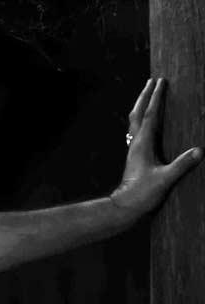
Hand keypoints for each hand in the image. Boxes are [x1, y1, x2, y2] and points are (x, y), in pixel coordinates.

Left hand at [110, 78, 201, 219]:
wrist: (125, 206)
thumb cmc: (142, 194)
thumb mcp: (165, 179)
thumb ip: (182, 165)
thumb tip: (200, 151)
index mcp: (143, 144)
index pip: (151, 115)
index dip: (156, 97)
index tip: (161, 82)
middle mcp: (135, 143)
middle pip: (138, 113)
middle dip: (145, 95)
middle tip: (152, 80)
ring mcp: (133, 149)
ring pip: (134, 121)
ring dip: (141, 105)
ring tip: (147, 94)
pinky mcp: (134, 155)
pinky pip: (136, 131)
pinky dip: (141, 119)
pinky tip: (144, 121)